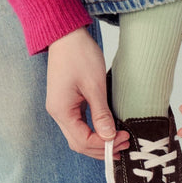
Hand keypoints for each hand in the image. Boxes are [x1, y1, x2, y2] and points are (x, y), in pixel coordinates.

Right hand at [46, 27, 129, 159]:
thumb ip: (101, 114)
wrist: (66, 34)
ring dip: (98, 142)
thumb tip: (109, 137)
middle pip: (79, 143)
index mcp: (62, 110)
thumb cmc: (78, 55)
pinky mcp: (67, 102)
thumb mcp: (94, 85)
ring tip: (119, 141)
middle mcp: (58, 113)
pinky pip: (79, 125)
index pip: (83, 141)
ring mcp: (61, 108)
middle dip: (101, 148)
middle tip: (124, 145)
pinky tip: (108, 130)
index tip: (123, 139)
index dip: (104, 144)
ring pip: (78, 136)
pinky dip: (93, 131)